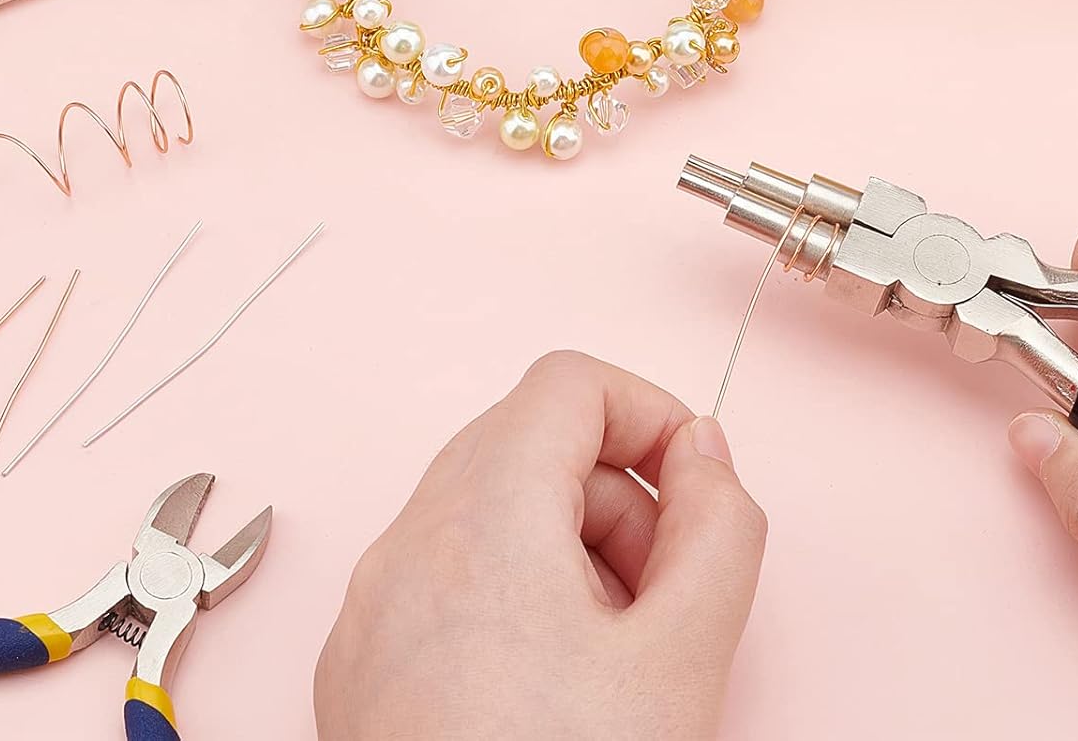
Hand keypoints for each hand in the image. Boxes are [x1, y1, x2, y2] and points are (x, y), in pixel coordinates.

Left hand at [314, 351, 766, 739]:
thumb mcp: (686, 659)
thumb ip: (719, 527)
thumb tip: (706, 452)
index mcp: (479, 516)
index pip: (567, 382)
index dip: (650, 413)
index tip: (698, 489)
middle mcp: (405, 545)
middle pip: (525, 443)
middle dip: (615, 497)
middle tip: (664, 596)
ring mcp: (369, 610)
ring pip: (483, 511)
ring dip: (567, 551)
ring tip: (614, 658)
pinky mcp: (358, 669)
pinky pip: (441, 578)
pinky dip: (508, 597)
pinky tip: (549, 695)